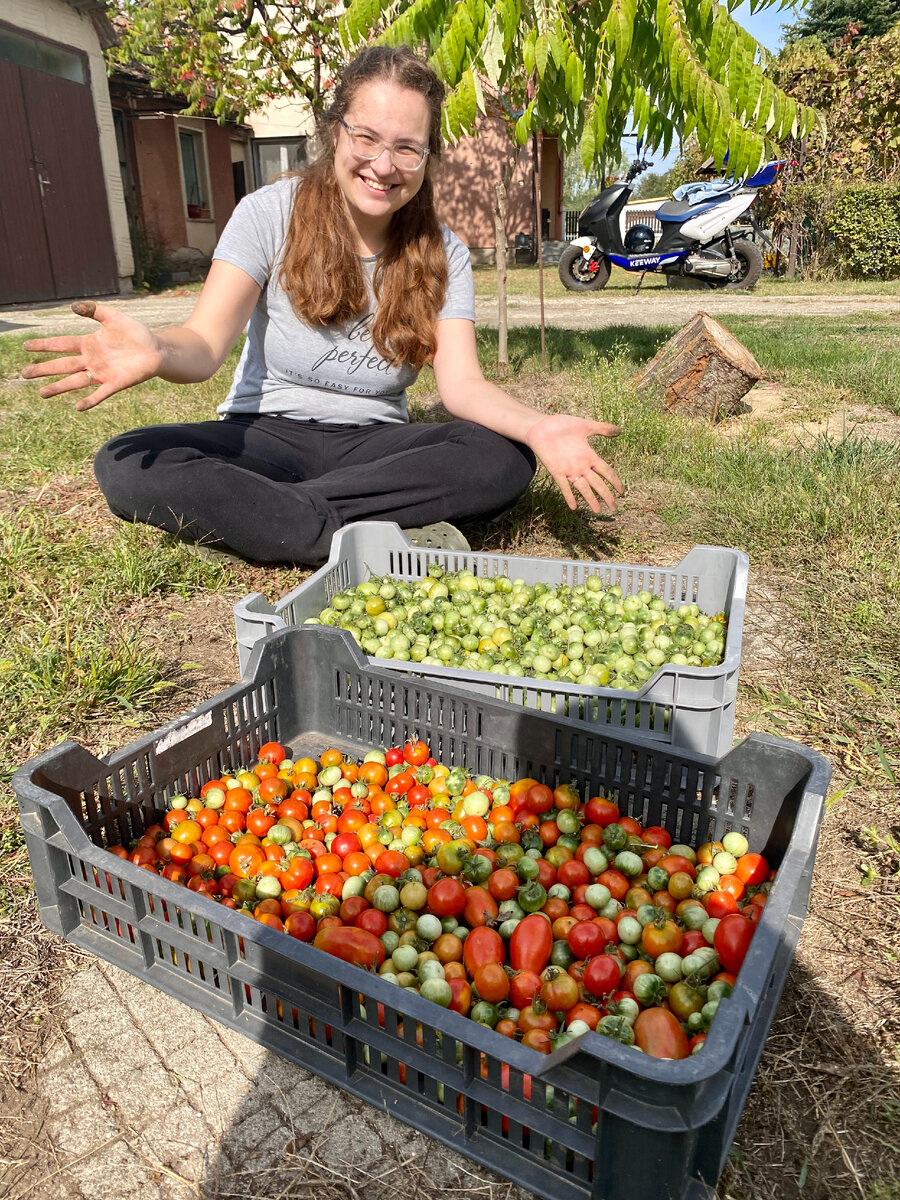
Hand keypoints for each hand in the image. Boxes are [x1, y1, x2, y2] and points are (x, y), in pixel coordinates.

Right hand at [21, 301, 164, 410]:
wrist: (157, 349)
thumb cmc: (136, 334)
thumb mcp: (114, 317)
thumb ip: (94, 310)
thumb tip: (72, 307)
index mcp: (88, 344)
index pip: (61, 344)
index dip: (44, 345)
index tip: (25, 346)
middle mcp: (91, 360)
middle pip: (62, 365)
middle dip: (43, 369)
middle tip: (24, 374)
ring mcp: (102, 373)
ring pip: (75, 382)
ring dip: (59, 387)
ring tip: (42, 393)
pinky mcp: (115, 383)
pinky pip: (100, 394)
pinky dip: (89, 400)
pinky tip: (78, 407)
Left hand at [526, 414, 623, 513]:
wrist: (541, 426)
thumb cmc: (562, 425)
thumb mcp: (585, 426)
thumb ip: (602, 429)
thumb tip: (619, 431)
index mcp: (589, 456)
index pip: (606, 472)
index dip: (614, 481)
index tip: (622, 492)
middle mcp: (581, 466)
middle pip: (598, 484)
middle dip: (606, 496)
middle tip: (614, 508)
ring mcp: (569, 469)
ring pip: (583, 488)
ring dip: (591, 499)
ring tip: (598, 511)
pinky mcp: (557, 471)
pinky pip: (564, 486)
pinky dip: (569, 496)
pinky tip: (574, 507)